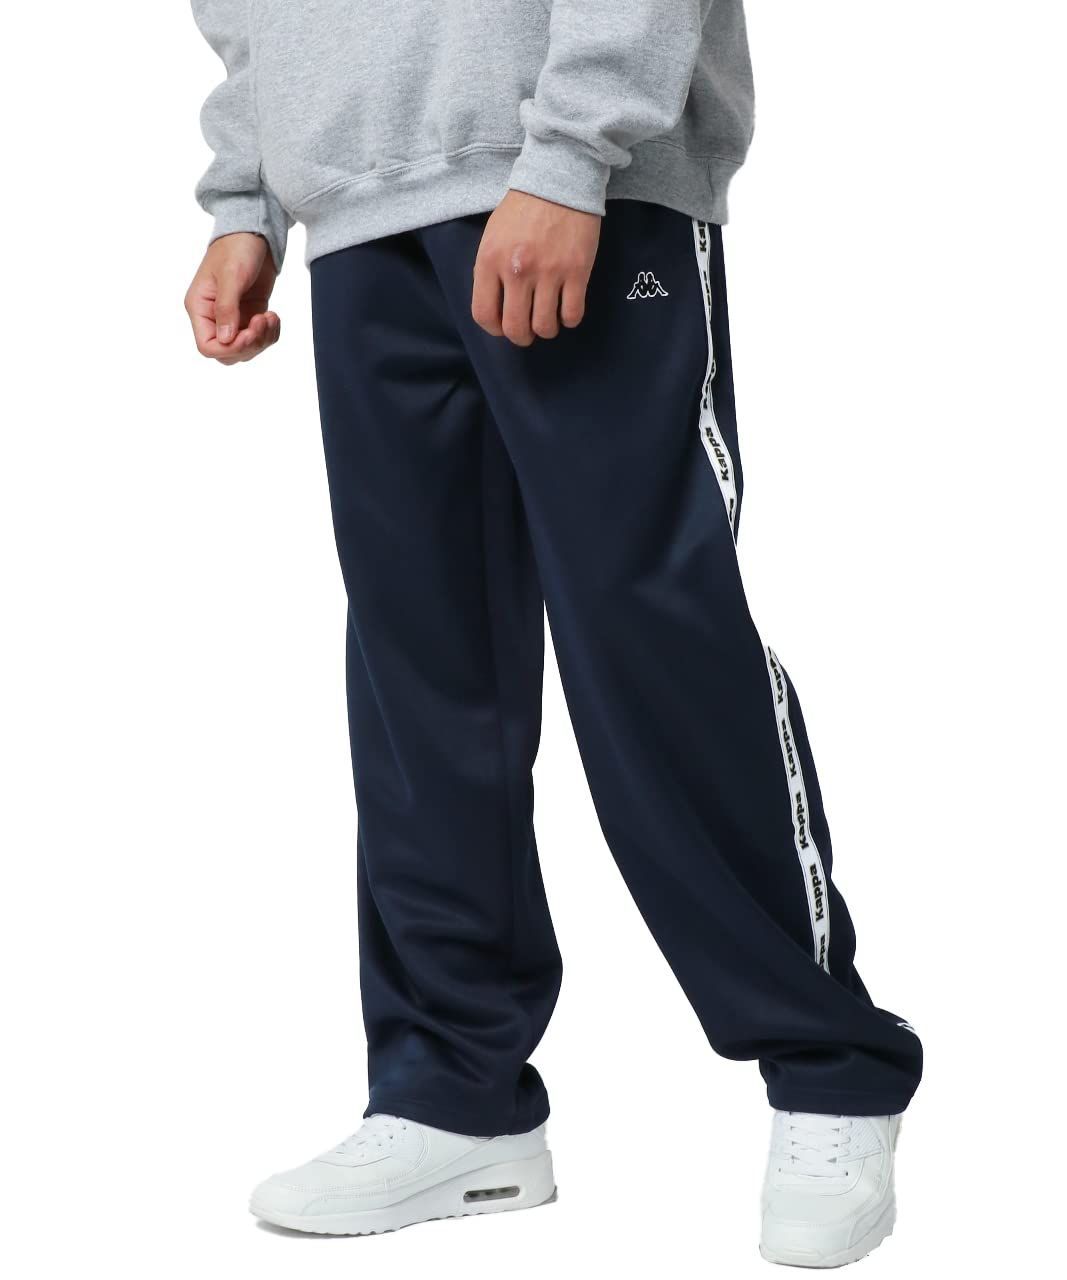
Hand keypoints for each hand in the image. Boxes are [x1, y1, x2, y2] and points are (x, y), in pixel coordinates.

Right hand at [185, 233, 280, 364]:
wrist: (254, 233)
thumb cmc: (237, 247)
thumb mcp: (231, 276)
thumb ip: (227, 308)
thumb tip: (226, 339)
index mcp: (199, 308)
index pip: (207, 346)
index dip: (230, 348)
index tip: (249, 332)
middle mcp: (213, 317)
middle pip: (228, 354)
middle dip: (249, 345)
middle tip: (262, 322)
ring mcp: (233, 318)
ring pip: (246, 349)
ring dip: (263, 339)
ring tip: (271, 316)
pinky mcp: (250, 315)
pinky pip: (260, 338)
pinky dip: (270, 334)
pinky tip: (274, 316)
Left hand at [472, 191, 600, 345]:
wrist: (559, 178)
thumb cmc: (524, 208)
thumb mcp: (493, 236)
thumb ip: (490, 270)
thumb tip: (498, 306)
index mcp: (490, 260)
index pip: (484, 315)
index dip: (494, 329)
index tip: (503, 326)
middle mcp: (517, 271)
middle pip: (515, 328)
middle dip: (521, 337)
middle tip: (528, 330)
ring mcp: (549, 272)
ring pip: (545, 326)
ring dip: (546, 329)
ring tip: (548, 318)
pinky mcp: (577, 271)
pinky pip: (572, 314)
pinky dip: (569, 319)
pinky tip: (567, 308)